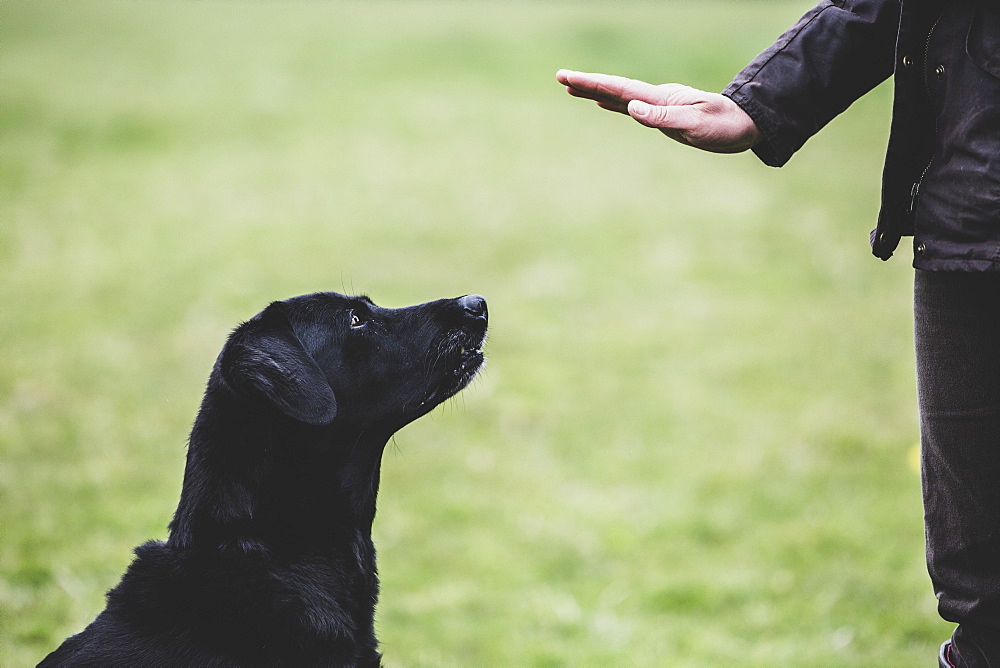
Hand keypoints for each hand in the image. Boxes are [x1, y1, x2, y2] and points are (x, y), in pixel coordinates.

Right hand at [557, 69, 761, 153]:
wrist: (747, 124)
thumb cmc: (724, 127)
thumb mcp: (695, 126)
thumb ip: (663, 118)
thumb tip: (631, 108)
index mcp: (660, 99)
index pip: (619, 89)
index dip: (592, 83)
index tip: (568, 77)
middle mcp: (656, 98)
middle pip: (614, 88)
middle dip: (587, 83)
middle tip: (560, 76)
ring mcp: (659, 105)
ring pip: (620, 96)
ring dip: (596, 91)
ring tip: (573, 87)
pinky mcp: (664, 114)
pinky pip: (630, 106)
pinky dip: (613, 103)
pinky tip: (603, 104)